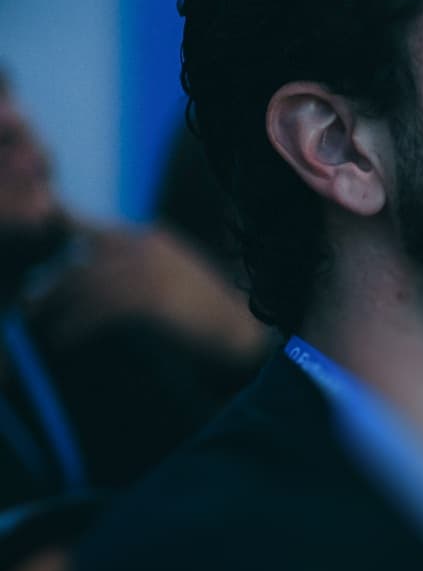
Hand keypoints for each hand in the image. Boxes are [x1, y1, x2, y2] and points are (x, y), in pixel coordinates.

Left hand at [29, 224, 265, 361]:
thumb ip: (142, 270)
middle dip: (50, 285)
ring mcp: (148, 273)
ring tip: (38, 325)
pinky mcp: (148, 300)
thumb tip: (97, 281)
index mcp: (153, 240)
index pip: (93, 230)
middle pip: (81, 262)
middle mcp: (147, 249)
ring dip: (55, 309)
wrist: (245, 337)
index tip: (40, 245)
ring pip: (83, 286)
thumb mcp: (176, 278)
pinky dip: (74, 328)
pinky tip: (63, 340)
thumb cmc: (210, 316)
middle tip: (29, 304)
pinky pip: (96, 312)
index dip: (61, 233)